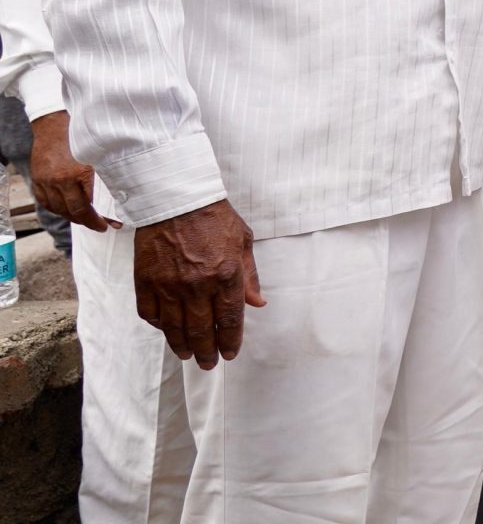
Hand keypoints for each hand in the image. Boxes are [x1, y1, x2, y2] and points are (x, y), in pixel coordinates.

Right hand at [28, 110, 113, 231]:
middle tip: (102, 226)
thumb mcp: (100, 154)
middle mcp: (59, 180)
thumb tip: (124, 193)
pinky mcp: (36, 179)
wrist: (54, 122)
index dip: (99, 220)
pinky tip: (68, 210)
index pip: (87, 208)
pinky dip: (57, 209)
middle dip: (89, 222)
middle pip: (73, 212)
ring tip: (87, 219)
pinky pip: (46, 202)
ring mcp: (45, 181)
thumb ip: (108, 174)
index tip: (110, 225)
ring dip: (73, 217)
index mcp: (79, 174)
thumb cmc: (81, 136)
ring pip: (58, 210)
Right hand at [133, 199, 262, 368]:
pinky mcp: (145, 281)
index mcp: (225, 275)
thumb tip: (257, 304)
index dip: (230, 340)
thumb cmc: (214, 217)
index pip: (229, 319)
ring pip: (174, 329)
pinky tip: (167, 332)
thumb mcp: (243, 241)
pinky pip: (150, 314)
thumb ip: (249, 276)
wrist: (176, 198)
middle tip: (209, 364)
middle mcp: (197, 285)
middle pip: (201, 330)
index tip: (230, 353)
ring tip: (189, 355)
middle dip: (207, 352)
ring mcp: (168, 285)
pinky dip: (159, 327)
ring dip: (182, 346)